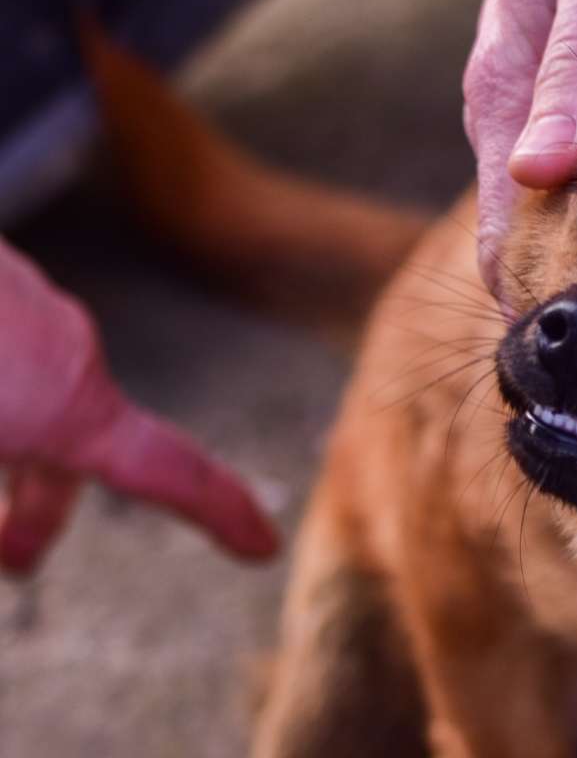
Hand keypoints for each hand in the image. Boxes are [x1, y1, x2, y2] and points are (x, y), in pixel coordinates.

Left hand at [0, 241, 277, 574]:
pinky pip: (6, 353)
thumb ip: (2, 504)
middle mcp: (70, 353)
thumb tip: (9, 539)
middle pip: (82, 446)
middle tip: (14, 560)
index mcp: (68, 408)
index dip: (222, 513)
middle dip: (45, 510)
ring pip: (34, 397)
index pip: (171, 472)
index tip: (261, 548)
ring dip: (7, 447)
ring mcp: (31, 306)